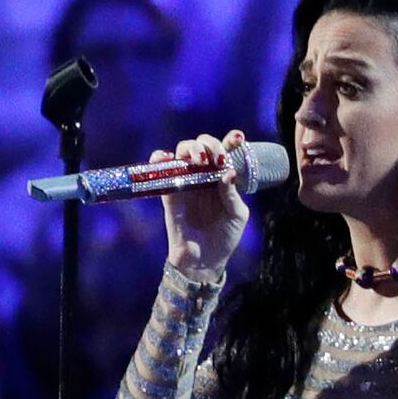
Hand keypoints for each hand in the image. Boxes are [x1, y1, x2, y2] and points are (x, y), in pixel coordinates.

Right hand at [155, 133, 250, 273]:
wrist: (203, 261)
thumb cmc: (224, 237)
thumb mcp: (237, 215)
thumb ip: (232, 193)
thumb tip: (227, 172)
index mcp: (223, 178)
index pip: (226, 152)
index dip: (231, 141)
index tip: (237, 138)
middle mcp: (204, 175)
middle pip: (203, 145)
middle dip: (210, 145)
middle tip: (215, 159)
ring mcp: (185, 181)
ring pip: (182, 151)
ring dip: (190, 148)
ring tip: (198, 161)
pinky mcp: (169, 192)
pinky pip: (160, 169)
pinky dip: (160, 158)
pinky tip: (167, 157)